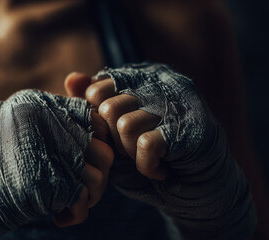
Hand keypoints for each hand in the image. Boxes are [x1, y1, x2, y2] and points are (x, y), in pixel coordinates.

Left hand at [64, 65, 255, 238]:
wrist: (197, 192)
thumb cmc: (150, 157)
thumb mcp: (114, 131)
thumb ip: (94, 106)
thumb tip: (71, 79)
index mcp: (141, 76)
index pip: (97, 90)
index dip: (100, 123)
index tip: (117, 138)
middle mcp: (160, 81)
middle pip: (107, 107)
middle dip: (114, 140)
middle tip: (134, 151)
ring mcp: (177, 102)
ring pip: (124, 125)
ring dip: (130, 154)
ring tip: (149, 159)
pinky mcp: (189, 128)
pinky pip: (145, 144)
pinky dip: (147, 166)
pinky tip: (161, 170)